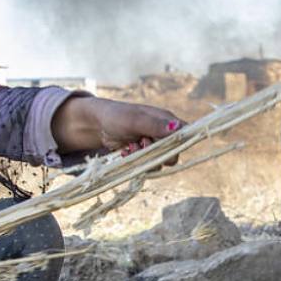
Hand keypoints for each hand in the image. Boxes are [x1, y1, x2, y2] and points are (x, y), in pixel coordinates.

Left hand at [51, 96, 184, 160]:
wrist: (96, 125)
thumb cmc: (115, 116)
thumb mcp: (135, 120)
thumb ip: (155, 125)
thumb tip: (178, 127)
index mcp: (166, 119)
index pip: (185, 133)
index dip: (178, 143)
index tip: (162, 145)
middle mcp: (163, 132)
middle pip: (173, 152)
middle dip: (156, 153)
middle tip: (140, 144)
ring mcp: (153, 144)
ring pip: (160, 161)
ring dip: (144, 158)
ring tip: (129, 148)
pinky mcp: (144, 154)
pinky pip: (147, 165)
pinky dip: (136, 161)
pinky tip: (124, 152)